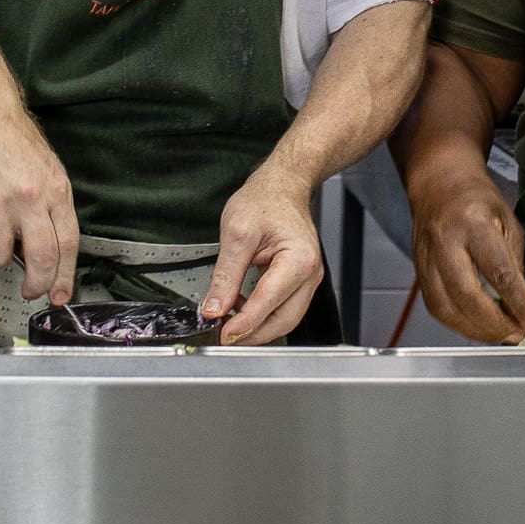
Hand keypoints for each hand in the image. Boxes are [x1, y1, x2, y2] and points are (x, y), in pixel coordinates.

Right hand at [0, 103, 78, 303]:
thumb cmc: (15, 144)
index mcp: (56, 191)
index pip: (68, 244)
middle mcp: (29, 198)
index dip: (64, 277)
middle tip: (31, 290)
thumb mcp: (49, 172)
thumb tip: (54, 255)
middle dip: (36, 285)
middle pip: (41, 259)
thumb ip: (52, 211)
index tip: (60, 295)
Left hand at [202, 165, 323, 344]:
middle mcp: (310, 274)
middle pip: (283, 320)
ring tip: (228, 321)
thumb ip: (225, 276)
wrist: (282, 186)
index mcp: (298, 261)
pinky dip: (263, 314)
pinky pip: (284, 307)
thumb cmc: (265, 201)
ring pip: (285, 318)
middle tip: (223, 336)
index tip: (222, 333)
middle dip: (252, 333)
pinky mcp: (301, 281)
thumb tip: (214, 308)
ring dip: (258, 326)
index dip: (243, 324)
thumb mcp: (236, 234)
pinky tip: (241, 307)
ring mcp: (308, 279)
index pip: (268, 303)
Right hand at [407, 171, 524, 343]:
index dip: (517, 302)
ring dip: (475, 330)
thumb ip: (514, 265)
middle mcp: (446, 241)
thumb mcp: (508, 223)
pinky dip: (457, 323)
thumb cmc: (476, 200)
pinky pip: (435, 306)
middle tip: (515, 333)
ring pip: (445, 307)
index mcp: (474, 223)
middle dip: (494, 323)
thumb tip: (522, 306)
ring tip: (499, 335)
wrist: (440, 184)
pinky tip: (476, 326)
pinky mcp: (418, 270)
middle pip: (466, 295)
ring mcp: (426, 256)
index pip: (498, 272)